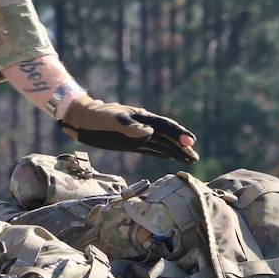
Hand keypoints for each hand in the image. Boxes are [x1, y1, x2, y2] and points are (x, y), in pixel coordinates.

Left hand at [59, 96, 197, 161]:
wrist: (83, 119)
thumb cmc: (97, 117)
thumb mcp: (113, 120)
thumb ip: (131, 127)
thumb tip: (150, 133)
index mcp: (142, 118)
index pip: (165, 126)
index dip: (179, 134)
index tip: (191, 142)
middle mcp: (144, 127)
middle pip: (167, 136)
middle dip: (182, 146)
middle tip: (194, 157)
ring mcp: (138, 135)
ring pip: (162, 144)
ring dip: (175, 151)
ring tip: (190, 160)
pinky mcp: (131, 143)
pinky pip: (151, 148)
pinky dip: (162, 153)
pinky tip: (169, 157)